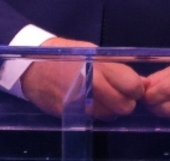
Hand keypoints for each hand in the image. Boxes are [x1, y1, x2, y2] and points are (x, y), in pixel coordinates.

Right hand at [20, 37, 144, 119]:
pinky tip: (89, 102)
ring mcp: (81, 101)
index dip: (135, 88)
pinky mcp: (71, 113)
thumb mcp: (88, 51)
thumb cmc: (61, 54)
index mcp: (98, 64)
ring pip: (110, 115)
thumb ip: (114, 67)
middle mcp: (92, 84)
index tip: (132, 88)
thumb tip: (140, 82)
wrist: (29, 67)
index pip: (131, 84)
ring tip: (102, 97)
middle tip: (119, 95)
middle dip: (125, 102)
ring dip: (111, 109)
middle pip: (124, 105)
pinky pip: (93, 118)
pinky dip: (96, 112)